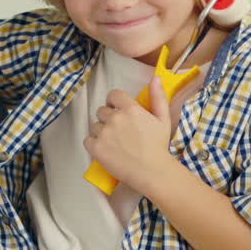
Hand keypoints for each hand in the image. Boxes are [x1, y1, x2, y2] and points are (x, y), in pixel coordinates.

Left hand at [83, 76, 172, 190]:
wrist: (152, 171)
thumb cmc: (158, 145)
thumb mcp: (163, 118)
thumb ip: (157, 97)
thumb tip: (155, 78)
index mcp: (130, 109)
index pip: (113, 95)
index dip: (115, 102)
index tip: (119, 110)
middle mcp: (114, 118)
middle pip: (102, 110)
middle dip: (108, 118)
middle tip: (119, 130)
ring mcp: (104, 133)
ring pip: (94, 125)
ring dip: (101, 131)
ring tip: (114, 141)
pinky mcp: (96, 148)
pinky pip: (87, 139)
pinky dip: (94, 143)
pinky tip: (106, 149)